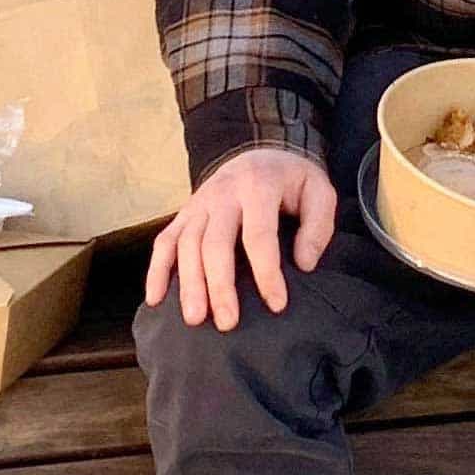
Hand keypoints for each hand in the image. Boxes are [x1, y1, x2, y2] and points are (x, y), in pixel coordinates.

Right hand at [143, 147, 336, 330]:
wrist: (261, 152)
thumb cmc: (291, 181)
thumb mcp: (318, 190)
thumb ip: (318, 225)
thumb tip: (304, 264)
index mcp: (259, 185)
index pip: (259, 234)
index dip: (267, 272)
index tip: (277, 304)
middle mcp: (224, 192)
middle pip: (215, 242)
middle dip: (220, 285)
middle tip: (228, 323)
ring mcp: (200, 202)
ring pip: (186, 244)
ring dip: (188, 283)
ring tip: (195, 319)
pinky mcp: (185, 213)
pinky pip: (164, 240)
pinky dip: (156, 269)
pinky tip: (156, 299)